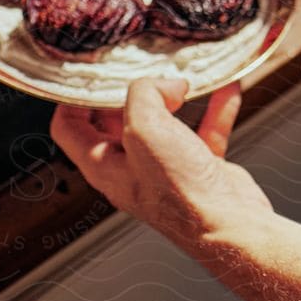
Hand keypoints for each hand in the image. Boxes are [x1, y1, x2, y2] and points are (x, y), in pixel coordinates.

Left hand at [51, 76, 272, 248]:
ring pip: (163, 125)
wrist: (232, 228)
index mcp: (103, 166)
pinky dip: (214, 109)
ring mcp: (165, 171)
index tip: (92, 75)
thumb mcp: (147, 129)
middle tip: (144, 71)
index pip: (69, 129)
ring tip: (184, 80)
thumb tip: (164, 85)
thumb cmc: (182, 194)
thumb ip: (144, 94)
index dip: (75, 99)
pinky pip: (204, 131)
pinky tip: (227, 89)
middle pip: (115, 122)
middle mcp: (130, 170)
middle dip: (130, 93)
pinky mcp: (198, 170)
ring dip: (174, 99)